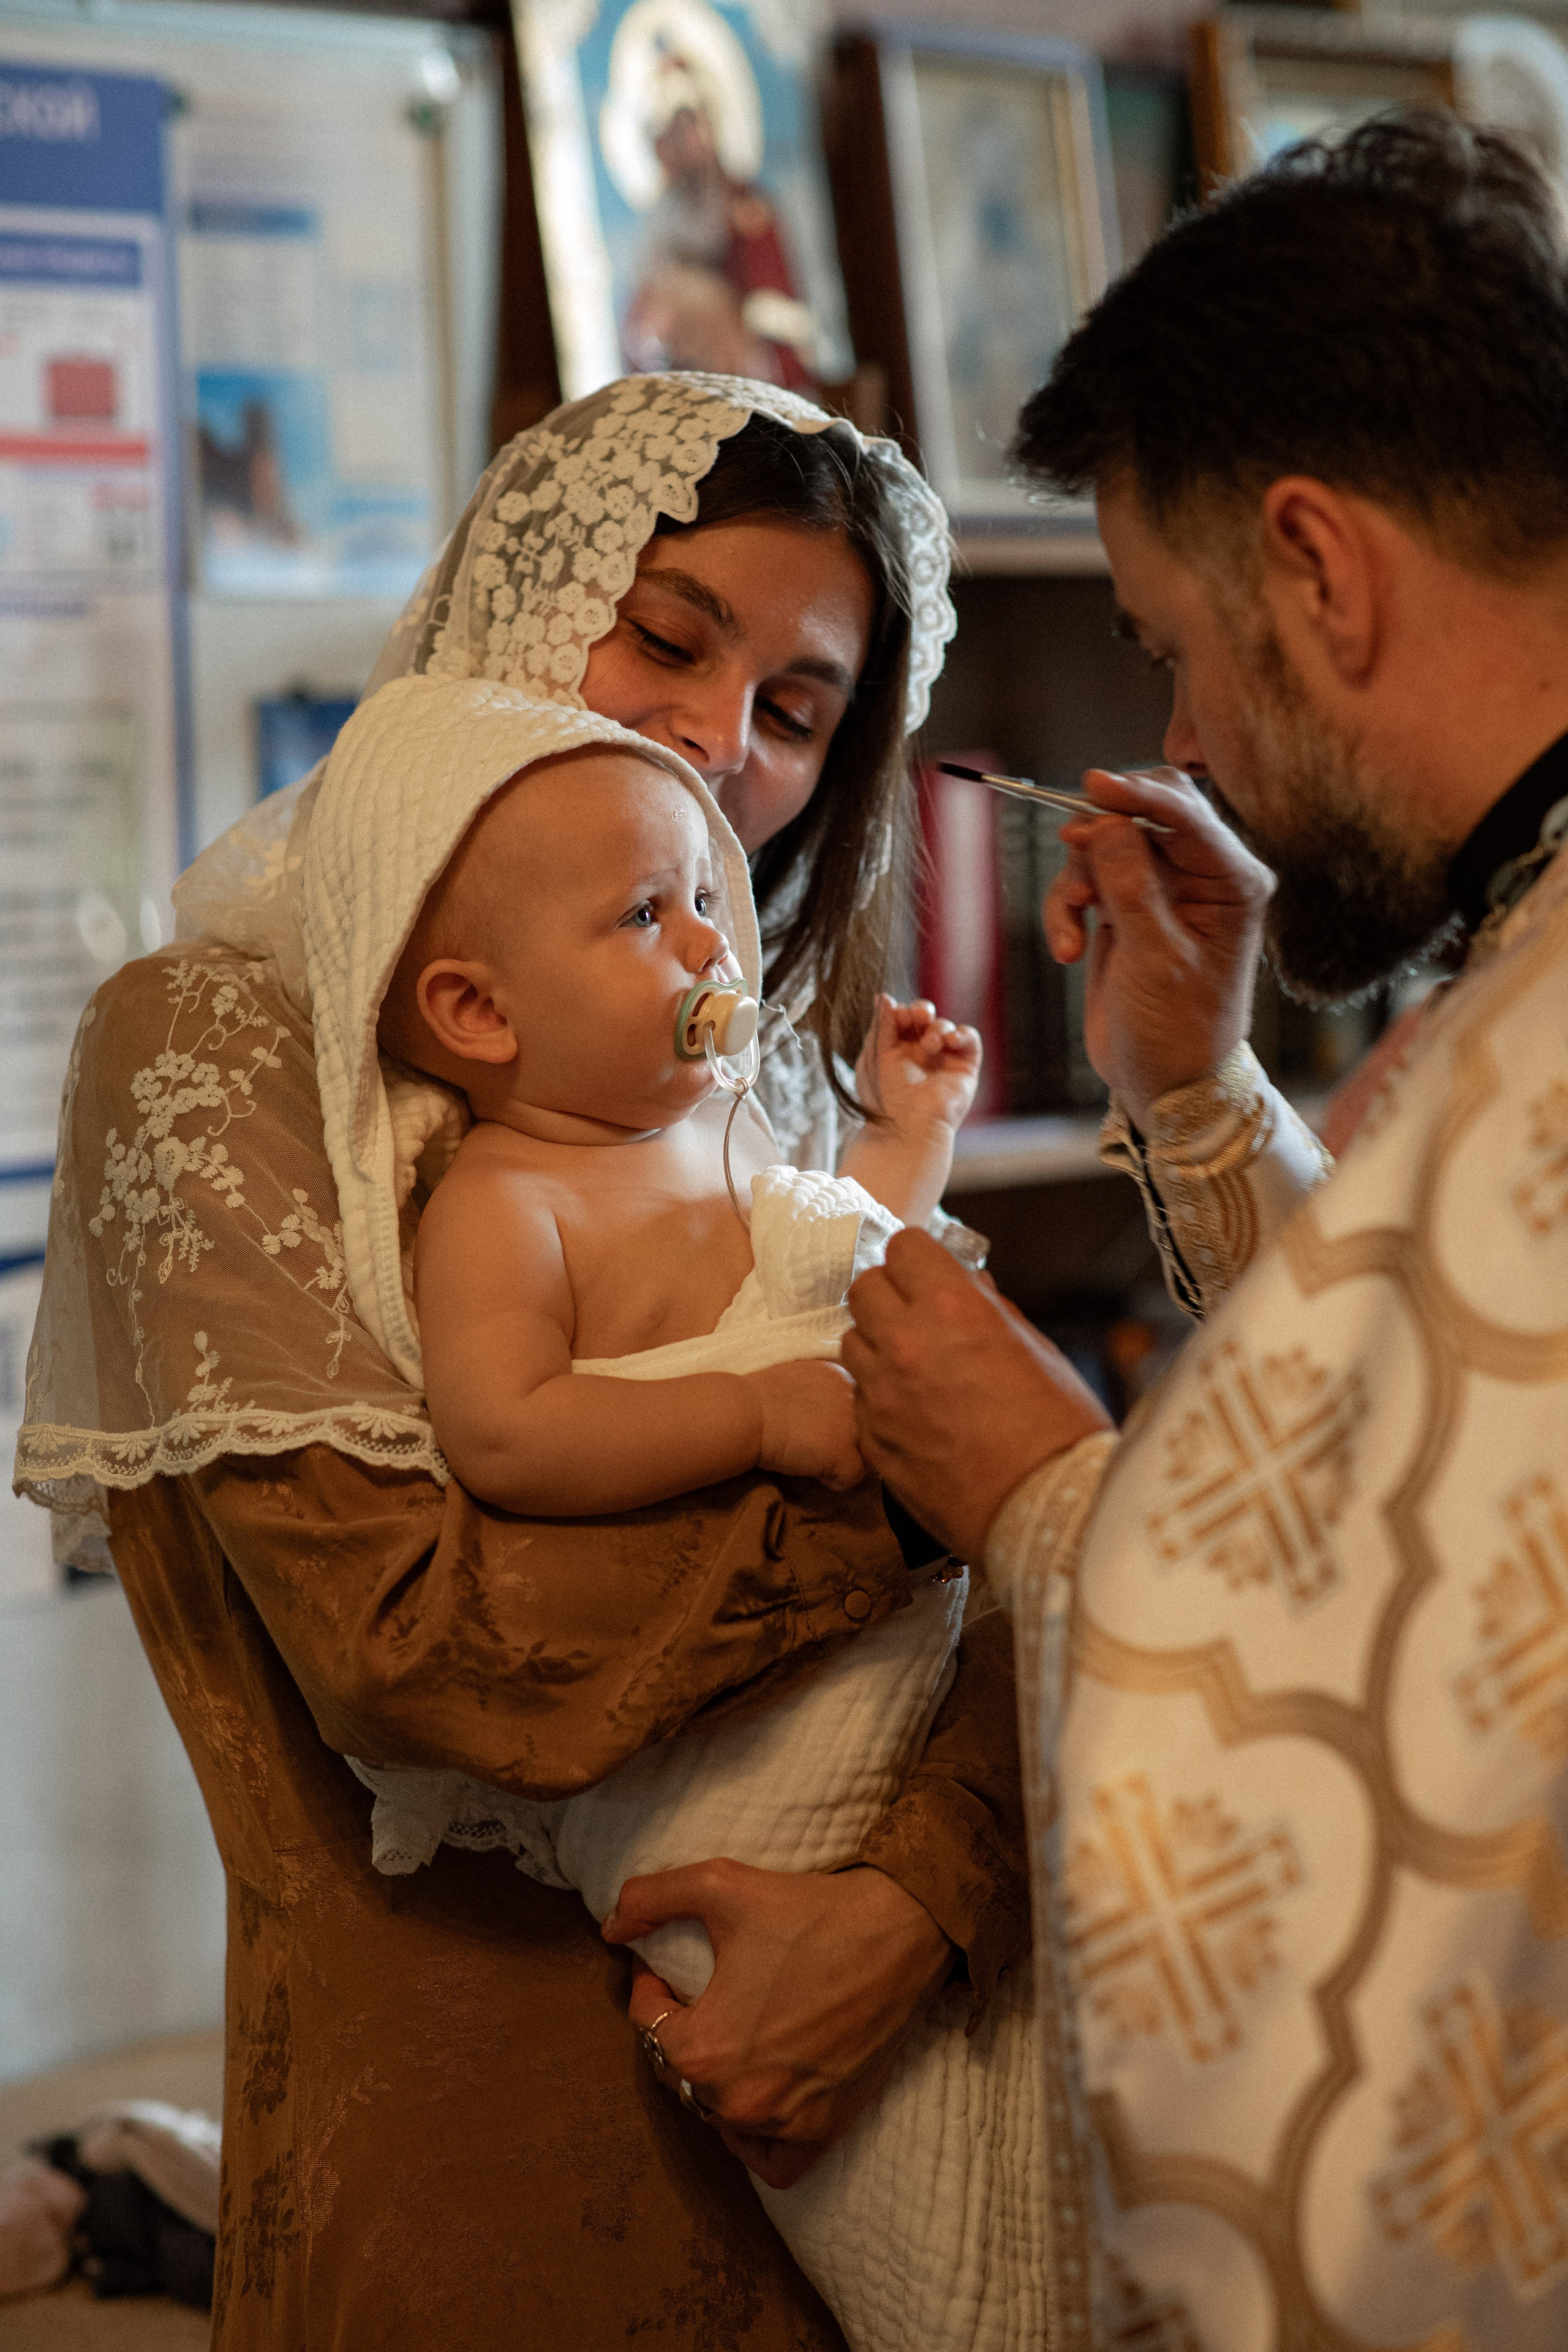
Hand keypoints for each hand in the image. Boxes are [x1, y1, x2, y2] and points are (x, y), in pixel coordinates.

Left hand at [604, 1859, 951, 2186]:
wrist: (902, 1930)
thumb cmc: (812, 1910)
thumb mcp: (719, 1884)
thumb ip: (650, 1899)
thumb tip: (610, 1926)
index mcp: (704, 2049)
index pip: (648, 2025)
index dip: (647, 1987)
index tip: (659, 1961)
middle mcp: (739, 2100)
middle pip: (680, 2073)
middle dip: (678, 2031)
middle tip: (693, 1994)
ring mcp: (784, 2121)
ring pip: (720, 2116)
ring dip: (713, 2081)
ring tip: (725, 2036)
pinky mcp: (826, 2128)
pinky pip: (772, 2160)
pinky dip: (756, 2140)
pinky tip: (755, 2098)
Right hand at [751, 1360, 864, 1491]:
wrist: (744, 1412)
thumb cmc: (758, 1396)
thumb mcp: (800, 1378)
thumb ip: (823, 1389)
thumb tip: (828, 1408)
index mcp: (843, 1374)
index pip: (863, 1403)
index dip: (844, 1420)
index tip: (821, 1426)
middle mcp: (855, 1396)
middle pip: (869, 1428)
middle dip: (849, 1439)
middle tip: (819, 1444)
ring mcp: (852, 1425)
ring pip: (867, 1453)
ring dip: (845, 1458)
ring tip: (816, 1457)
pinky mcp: (843, 1452)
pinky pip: (853, 1477)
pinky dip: (834, 1480)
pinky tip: (813, 1471)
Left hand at [843, 1228, 1110, 1562]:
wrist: (1046, 1511)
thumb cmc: (1057, 1430)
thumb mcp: (1036, 1349)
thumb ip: (990, 1310)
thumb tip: (968, 1286)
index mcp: (953, 1307)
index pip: (903, 1247)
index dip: (918, 1260)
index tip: (929, 1276)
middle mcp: (906, 1342)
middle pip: (864, 1288)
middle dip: (890, 1296)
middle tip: (917, 1318)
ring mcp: (882, 1392)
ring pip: (852, 1341)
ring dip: (878, 1345)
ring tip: (915, 1368)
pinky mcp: (872, 1438)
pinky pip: (860, 1396)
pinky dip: (880, 1396)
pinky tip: (914, 1412)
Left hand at [854, 995, 981, 1139]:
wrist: (907, 1125)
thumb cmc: (885, 1097)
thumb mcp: (875, 1055)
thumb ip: (881, 1025)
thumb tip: (883, 997)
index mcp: (895, 1050)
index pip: (903, 1019)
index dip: (902, 1012)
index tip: (899, 1015)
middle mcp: (920, 1054)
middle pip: (925, 1017)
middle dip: (922, 1010)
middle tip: (919, 1015)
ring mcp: (943, 1060)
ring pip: (946, 1026)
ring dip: (938, 1028)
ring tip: (930, 1044)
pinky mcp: (964, 1068)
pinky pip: (969, 1039)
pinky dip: (962, 1033)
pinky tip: (949, 1040)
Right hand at [1043, 766, 1273, 1124]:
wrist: (1164, 1082)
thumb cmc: (1180, 1031)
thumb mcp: (1156, 959)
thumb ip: (1131, 886)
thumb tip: (1104, 822)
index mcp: (1233, 882)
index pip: (1188, 814)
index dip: (1139, 794)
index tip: (1094, 786)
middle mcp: (1202, 876)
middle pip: (1147, 811)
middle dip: (1103, 830)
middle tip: (1072, 842)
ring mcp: (1162, 888)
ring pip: (1106, 843)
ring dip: (1077, 882)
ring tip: (1073, 930)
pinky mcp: (1127, 906)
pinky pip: (1086, 878)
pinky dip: (1067, 909)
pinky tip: (1070, 950)